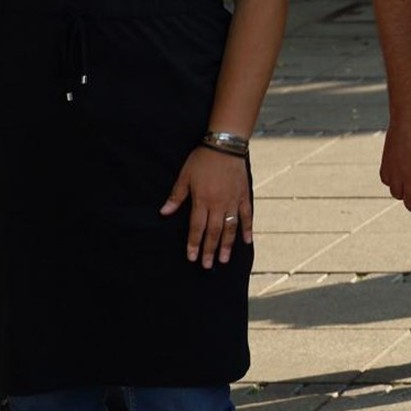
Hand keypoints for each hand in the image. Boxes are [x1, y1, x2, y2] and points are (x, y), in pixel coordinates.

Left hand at [160, 146, 252, 267]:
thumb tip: (164, 213)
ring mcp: (233, 201)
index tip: (192, 257)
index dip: (194, 243)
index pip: (197, 227)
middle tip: (208, 265)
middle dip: (210, 250)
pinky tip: (246, 241)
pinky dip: (246, 228)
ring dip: (226, 244)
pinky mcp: (244, 195)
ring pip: (230, 227)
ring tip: (224, 259)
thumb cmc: (202, 159)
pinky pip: (246, 215)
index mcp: (202, 200)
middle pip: (213, 232)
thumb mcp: (185, 176)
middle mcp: (218, 204)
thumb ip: (176, 196)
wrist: (226, 145)